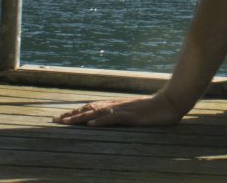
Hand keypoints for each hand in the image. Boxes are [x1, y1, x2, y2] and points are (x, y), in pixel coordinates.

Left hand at [53, 94, 185, 126]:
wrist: (171, 103)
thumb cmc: (155, 109)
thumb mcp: (136, 113)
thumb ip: (123, 114)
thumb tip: (111, 119)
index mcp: (116, 105)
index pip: (91, 108)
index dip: (76, 112)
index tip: (62, 118)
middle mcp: (116, 106)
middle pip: (89, 109)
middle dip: (71, 115)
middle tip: (55, 121)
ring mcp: (123, 110)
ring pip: (97, 113)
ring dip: (80, 118)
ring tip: (66, 122)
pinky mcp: (131, 116)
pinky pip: (113, 118)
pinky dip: (101, 121)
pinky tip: (91, 124)